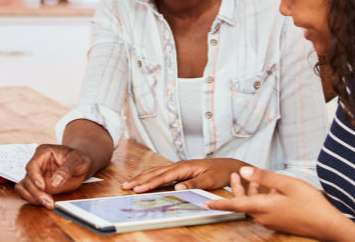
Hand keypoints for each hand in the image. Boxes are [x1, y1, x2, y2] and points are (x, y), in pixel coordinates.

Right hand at [15, 144, 91, 209]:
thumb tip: (56, 182)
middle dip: (35, 192)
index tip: (42, 187)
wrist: (79, 164)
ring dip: (32, 198)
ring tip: (47, 203)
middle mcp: (36, 164)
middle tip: (48, 201)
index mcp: (43, 152)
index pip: (32, 165)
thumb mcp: (78, 160)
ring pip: (23, 187)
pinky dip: (32, 199)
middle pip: (27, 179)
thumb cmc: (78, 159)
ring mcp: (35, 175)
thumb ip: (67, 169)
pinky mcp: (36, 185)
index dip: (35, 177)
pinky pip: (26, 193)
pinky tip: (44, 202)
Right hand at [122, 158, 245, 192]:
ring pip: (156, 171)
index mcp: (184, 167)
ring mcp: (179, 167)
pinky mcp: (180, 170)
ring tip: (130, 183)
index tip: (137, 189)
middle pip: (155, 172)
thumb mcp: (209, 180)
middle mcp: (179, 165)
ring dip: (142, 177)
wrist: (228, 166)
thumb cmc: (220, 172)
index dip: (149, 183)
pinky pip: (161, 173)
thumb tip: (177, 187)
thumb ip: (193, 183)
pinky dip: (150, 176)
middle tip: (125, 186)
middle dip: (140, 179)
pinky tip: (145, 180)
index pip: (163, 176)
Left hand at [205, 167, 349, 240]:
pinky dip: (262, 197)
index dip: (219, 204)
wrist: (329, 225)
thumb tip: (244, 171)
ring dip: (251, 192)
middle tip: (233, 175)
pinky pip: (264, 209)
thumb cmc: (310, 203)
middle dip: (237, 189)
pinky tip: (271, 188)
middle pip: (244, 203)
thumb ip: (263, 177)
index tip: (205, 204)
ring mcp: (272, 221)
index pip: (235, 205)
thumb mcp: (286, 184)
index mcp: (263, 207)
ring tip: (252, 177)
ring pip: (255, 205)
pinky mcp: (279, 222)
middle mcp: (264, 217)